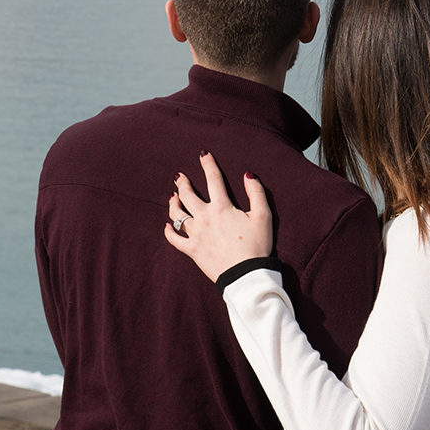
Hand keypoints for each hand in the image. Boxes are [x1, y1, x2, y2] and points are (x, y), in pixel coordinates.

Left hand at [164, 151, 273, 281]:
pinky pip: (175, 240)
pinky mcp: (192, 250)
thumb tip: (248, 174)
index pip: (213, 179)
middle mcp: (205, 217)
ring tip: (172, 196)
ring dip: (173, 204)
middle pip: (188, 195)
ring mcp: (196, 234)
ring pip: (178, 214)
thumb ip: (256, 193)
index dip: (208, 164)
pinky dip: (169, 232)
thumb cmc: (257, 246)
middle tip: (179, 176)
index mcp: (222, 207)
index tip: (203, 154)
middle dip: (182, 183)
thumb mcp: (263, 216)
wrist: (246, 276)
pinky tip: (166, 226)